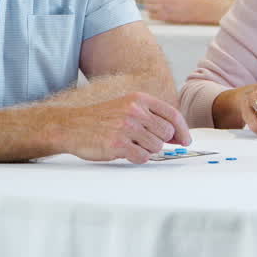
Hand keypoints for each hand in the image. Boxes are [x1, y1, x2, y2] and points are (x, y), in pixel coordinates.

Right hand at [56, 92, 191, 164]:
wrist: (71, 126)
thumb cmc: (101, 119)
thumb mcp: (127, 106)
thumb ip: (151, 116)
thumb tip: (177, 135)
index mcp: (140, 99)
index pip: (172, 114)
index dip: (183, 130)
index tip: (185, 140)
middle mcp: (135, 110)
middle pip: (167, 133)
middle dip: (161, 141)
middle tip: (145, 142)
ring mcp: (126, 127)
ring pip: (156, 146)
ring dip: (147, 150)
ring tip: (131, 144)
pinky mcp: (117, 144)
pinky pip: (143, 157)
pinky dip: (138, 158)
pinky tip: (126, 151)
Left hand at [142, 0, 224, 23]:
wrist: (198, 8)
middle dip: (148, 0)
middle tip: (153, 1)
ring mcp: (163, 7)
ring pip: (147, 7)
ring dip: (150, 7)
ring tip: (157, 7)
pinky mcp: (165, 16)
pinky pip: (152, 15)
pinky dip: (153, 14)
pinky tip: (159, 13)